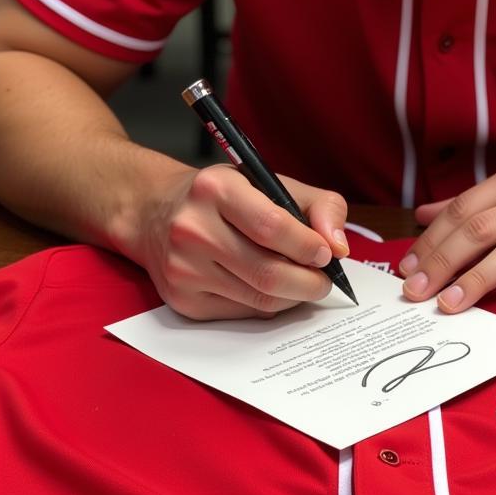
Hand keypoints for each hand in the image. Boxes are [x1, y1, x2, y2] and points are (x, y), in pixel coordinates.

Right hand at [135, 164, 349, 319]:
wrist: (156, 212)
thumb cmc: (225, 196)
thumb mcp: (271, 182)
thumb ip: (318, 206)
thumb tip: (339, 246)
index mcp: (216, 188)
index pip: (271, 225)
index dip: (307, 245)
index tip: (327, 254)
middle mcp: (193, 228)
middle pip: (267, 270)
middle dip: (308, 281)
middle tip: (324, 280)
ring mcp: (183, 268)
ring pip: (257, 297)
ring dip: (293, 296)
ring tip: (306, 284)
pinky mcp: (181, 300)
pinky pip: (241, 312)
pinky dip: (268, 305)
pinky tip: (274, 290)